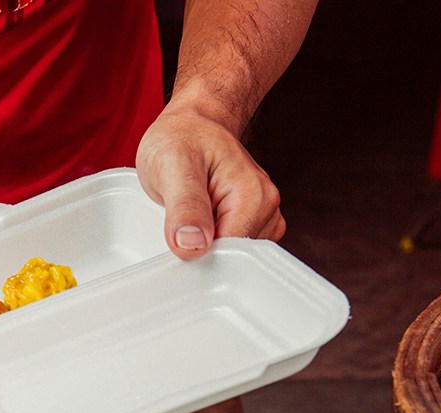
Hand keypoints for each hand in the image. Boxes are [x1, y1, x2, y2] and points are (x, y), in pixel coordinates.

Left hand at [135, 102, 285, 259]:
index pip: (231, 253)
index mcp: (254, 195)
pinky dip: (210, 244)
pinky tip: (199, 221)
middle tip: (178, 223)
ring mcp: (262, 217)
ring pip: (231, 258)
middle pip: (233, 259)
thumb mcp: (173, 163)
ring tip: (190, 214)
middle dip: (202, 252)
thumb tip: (192, 245)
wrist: (191, 124)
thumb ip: (185, 206)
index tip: (177, 242)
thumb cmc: (182, 137)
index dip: (199, 256)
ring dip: (205, 246)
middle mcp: (266, 207)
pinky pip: (230, 250)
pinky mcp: (252, 223)